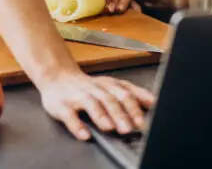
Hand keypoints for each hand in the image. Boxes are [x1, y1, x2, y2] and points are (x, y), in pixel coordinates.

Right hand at [37, 68, 153, 140]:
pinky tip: (84, 134)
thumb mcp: (111, 85)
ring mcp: (77, 96)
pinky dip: (77, 125)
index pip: (124, 93)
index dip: (134, 107)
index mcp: (108, 85)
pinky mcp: (62, 105)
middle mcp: (94, 89)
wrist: (56, 77)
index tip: (142, 121)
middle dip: (120, 114)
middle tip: (129, 128)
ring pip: (91, 104)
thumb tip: (154, 102)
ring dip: (101, 116)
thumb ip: (133, 93)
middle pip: (109, 99)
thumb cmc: (87, 86)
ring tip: (109, 128)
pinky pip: (69, 115)